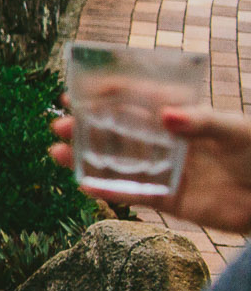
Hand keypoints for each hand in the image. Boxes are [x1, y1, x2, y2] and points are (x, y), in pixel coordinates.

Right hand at [50, 101, 250, 233]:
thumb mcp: (236, 130)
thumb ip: (201, 122)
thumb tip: (166, 116)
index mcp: (183, 117)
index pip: (139, 99)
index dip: (107, 94)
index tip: (77, 91)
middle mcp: (168, 141)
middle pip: (119, 131)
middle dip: (86, 126)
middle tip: (59, 123)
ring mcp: (166, 170)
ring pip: (118, 163)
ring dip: (87, 158)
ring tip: (56, 152)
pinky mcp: (170, 199)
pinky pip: (134, 195)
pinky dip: (109, 192)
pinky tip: (85, 186)